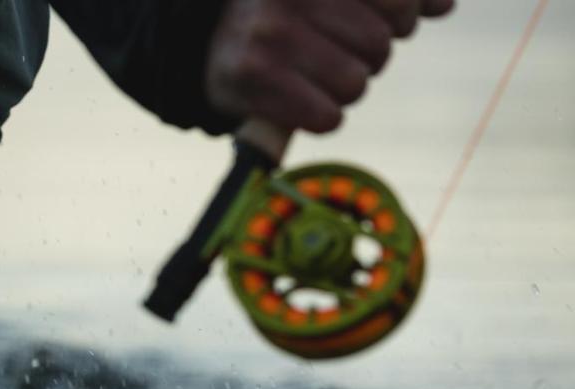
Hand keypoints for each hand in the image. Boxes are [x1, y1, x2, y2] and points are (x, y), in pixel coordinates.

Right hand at [206, 0, 455, 132]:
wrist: (204, 42)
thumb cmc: (286, 12)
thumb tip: (444, 5)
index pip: (401, 0)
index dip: (403, 14)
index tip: (383, 18)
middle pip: (381, 43)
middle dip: (370, 55)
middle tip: (338, 51)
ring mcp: (271, 33)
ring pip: (355, 82)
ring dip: (345, 89)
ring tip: (315, 75)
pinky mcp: (254, 77)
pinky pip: (326, 116)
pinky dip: (321, 117)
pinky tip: (301, 100)